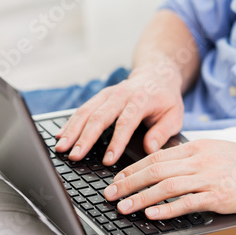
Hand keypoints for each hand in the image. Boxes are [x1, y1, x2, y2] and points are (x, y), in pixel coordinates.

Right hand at [55, 64, 184, 164]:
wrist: (156, 74)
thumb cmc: (166, 99)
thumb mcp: (175, 115)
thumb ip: (163, 132)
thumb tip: (149, 148)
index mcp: (141, 99)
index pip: (126, 121)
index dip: (116, 142)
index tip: (108, 160)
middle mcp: (121, 94)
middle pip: (99, 116)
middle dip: (85, 137)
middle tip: (74, 156)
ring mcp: (108, 94)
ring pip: (86, 111)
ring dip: (72, 130)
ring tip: (61, 148)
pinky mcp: (99, 97)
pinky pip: (82, 110)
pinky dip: (70, 123)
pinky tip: (60, 136)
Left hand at [103, 139, 235, 219]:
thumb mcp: (214, 152)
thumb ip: (190, 157)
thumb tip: (163, 165)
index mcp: (196, 148)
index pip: (156, 156)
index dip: (132, 168)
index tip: (117, 177)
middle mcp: (199, 160)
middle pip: (155, 170)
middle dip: (128, 182)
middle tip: (110, 193)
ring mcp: (209, 177)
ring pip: (166, 186)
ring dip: (140, 197)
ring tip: (123, 206)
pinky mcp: (219, 195)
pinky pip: (187, 202)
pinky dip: (167, 208)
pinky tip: (152, 213)